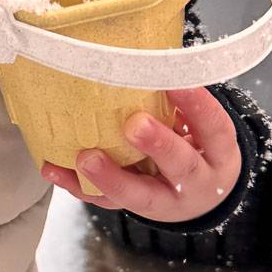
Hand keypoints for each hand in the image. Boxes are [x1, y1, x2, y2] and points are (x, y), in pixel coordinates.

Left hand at [42, 87, 241, 222]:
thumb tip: (148, 61)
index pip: (214, 128)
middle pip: (180, 165)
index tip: (176, 82)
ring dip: (111, 176)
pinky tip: (54, 170)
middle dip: (157, 144)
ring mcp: (166, 201)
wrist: (201, 199)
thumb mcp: (205, 130)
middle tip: (134, 124)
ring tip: (86, 158)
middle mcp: (196, 181)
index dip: (198, 106)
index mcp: (218, 154)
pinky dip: (79, 186)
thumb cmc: (198, 150)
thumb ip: (182, 105)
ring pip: (140, 195)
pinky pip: (106, 201)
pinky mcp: (136, 209)